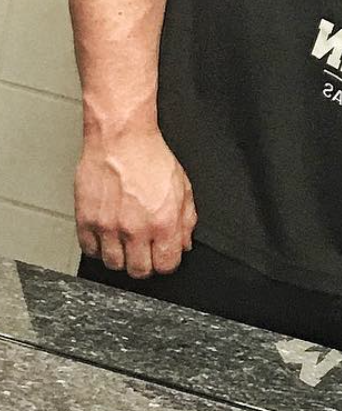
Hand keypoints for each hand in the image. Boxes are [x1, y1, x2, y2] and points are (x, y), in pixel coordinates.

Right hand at [74, 128, 195, 278]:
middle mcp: (135, 229)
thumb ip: (186, 219)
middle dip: (146, 264)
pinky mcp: (86, 221)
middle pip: (139, 271)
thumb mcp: (182, 187)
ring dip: (121, 257)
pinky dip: (98, 247)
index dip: (167, 262)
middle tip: (145, 251)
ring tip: (126, 242)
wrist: (121, 139)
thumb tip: (184, 243)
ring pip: (113, 265)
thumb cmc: (151, 157)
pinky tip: (108, 235)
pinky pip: (89, 251)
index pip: (166, 265)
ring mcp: (108, 227)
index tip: (164, 256)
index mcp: (163, 222)